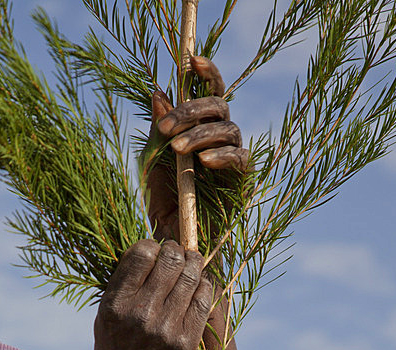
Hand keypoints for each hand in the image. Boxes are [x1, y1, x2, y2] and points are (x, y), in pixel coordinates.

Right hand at [92, 240, 211, 349]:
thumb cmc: (114, 346)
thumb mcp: (105, 312)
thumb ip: (126, 282)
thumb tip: (155, 246)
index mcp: (115, 304)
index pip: (142, 253)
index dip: (151, 245)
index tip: (154, 251)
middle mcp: (140, 314)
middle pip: (171, 259)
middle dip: (176, 249)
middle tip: (176, 253)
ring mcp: (166, 329)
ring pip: (191, 275)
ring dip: (193, 263)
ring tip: (190, 263)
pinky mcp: (186, 342)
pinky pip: (204, 299)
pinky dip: (203, 285)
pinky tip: (198, 285)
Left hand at [144, 56, 249, 240]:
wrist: (173, 241)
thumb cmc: (162, 203)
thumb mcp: (152, 162)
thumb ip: (158, 130)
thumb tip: (158, 92)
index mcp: (200, 129)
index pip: (210, 93)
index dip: (206, 74)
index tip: (191, 62)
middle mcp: (220, 139)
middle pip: (220, 107)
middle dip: (193, 111)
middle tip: (167, 127)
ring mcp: (233, 159)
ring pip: (229, 130)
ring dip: (201, 135)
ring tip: (178, 149)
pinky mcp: (242, 182)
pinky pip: (240, 160)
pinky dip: (222, 156)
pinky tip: (203, 163)